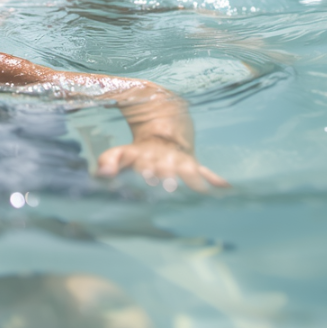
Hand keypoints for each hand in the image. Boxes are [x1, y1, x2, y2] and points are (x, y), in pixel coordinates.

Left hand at [96, 139, 228, 192]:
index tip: (144, 176)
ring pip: (188, 170)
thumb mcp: (123, 154)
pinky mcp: (193, 165)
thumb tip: (100, 173)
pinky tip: (226, 189)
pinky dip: (215, 180)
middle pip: (166, 168)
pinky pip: (206, 172)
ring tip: (199, 192)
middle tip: (169, 186)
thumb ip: (109, 161)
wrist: (165, 136)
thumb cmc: (140, 154)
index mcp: (143, 154)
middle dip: (167, 177)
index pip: (142, 161)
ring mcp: (180, 162)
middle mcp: (162, 158)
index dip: (143, 168)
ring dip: (192, 180)